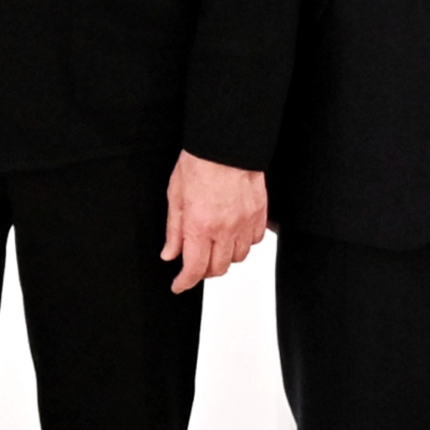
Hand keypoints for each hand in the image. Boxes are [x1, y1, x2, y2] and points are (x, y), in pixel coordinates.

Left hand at [163, 152, 268, 292]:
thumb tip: (170, 254)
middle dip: (203, 272)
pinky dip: (243, 243)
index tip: (179, 285)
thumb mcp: (175, 196)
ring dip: (224, 258)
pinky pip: (254, 241)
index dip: (185, 282)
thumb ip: (174, 230)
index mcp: (199, 226)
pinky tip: (233, 233)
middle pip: (217, 269)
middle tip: (195, 264)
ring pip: (238, 258)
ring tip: (214, 246)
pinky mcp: (259, 215)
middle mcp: (224, 230)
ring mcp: (245, 223)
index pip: (194, 269)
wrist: (226, 144)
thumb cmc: (199, 163)